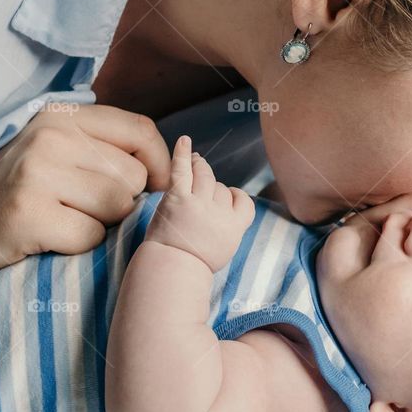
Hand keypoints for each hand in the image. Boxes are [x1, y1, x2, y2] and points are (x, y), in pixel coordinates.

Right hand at [0, 104, 171, 280]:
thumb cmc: (21, 190)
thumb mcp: (58, 150)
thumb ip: (106, 148)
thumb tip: (172, 168)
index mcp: (63, 116)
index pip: (141, 131)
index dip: (160, 163)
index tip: (154, 187)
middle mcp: (50, 137)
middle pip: (135, 175)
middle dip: (123, 201)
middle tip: (84, 208)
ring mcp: (37, 174)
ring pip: (119, 205)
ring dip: (102, 224)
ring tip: (67, 220)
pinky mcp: (28, 215)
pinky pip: (91, 236)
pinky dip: (80, 246)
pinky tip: (52, 238)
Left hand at [144, 136, 254, 273]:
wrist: (170, 271)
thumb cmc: (194, 264)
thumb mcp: (225, 248)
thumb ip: (229, 225)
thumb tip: (226, 202)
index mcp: (235, 226)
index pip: (241, 199)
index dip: (234, 196)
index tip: (226, 198)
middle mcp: (219, 212)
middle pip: (221, 188)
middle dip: (212, 185)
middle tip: (202, 178)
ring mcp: (198, 204)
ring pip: (206, 175)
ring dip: (201, 165)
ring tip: (197, 160)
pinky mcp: (177, 199)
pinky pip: (182, 171)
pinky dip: (183, 153)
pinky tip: (184, 140)